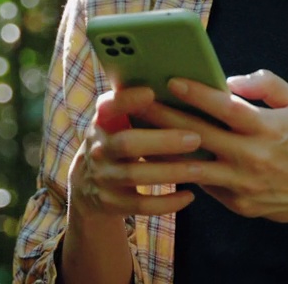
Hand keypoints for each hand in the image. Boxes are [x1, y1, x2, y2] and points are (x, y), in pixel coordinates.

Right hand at [67, 86, 204, 220]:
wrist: (87, 184)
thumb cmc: (119, 140)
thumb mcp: (118, 121)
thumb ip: (137, 104)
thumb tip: (183, 82)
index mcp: (102, 121)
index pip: (109, 106)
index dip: (127, 100)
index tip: (151, 92)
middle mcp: (98, 148)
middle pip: (127, 143)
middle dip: (162, 141)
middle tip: (196, 138)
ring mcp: (102, 177)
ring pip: (135, 175)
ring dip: (169, 171)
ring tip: (200, 168)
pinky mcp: (111, 203)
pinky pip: (140, 205)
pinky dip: (166, 202)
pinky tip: (190, 195)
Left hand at [139, 69, 287, 226]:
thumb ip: (267, 84)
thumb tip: (230, 80)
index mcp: (267, 128)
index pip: (226, 108)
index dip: (198, 94)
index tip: (171, 80)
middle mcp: (252, 157)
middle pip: (200, 136)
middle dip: (165, 118)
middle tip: (137, 104)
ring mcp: (243, 184)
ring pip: (193, 168)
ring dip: (163, 152)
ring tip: (137, 138)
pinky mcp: (239, 204)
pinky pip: (205, 186)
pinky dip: (182, 172)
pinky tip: (159, 161)